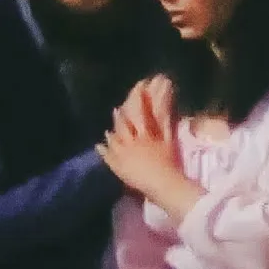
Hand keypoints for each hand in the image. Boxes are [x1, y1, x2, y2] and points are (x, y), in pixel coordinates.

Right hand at [98, 76, 178, 194]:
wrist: (160, 184)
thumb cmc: (139, 179)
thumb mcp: (118, 168)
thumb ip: (108, 154)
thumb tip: (99, 143)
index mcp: (125, 146)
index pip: (120, 129)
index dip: (119, 118)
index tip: (116, 108)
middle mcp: (138, 138)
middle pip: (134, 117)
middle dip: (135, 102)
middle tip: (138, 85)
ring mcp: (153, 138)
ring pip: (148, 116)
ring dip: (149, 100)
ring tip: (151, 84)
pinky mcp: (167, 140)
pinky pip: (166, 122)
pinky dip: (166, 110)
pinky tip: (169, 97)